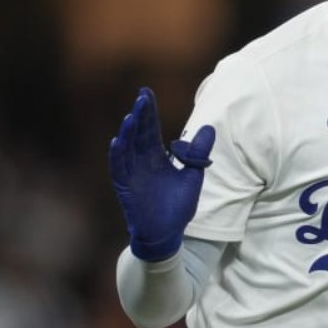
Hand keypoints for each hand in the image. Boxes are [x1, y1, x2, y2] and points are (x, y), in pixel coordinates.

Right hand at [109, 87, 214, 261]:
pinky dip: (117, 156)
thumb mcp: (193, 176)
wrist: (167, 235)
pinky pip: (119, 170)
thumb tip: (209, 127)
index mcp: (156, 157)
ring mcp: (132, 175)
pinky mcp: (126, 189)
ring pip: (127, 149)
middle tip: (142, 97)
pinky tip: (117, 141)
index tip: (146, 92)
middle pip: (139, 134)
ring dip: (128, 133)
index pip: (150, 128)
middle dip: (140, 115)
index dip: (149, 111)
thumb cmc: (177, 207)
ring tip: (131, 117)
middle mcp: (141, 162)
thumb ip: (198, 153)